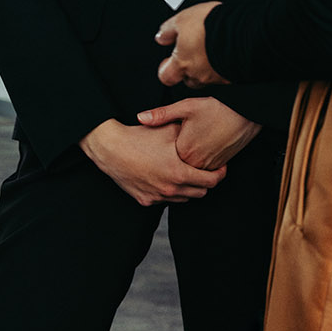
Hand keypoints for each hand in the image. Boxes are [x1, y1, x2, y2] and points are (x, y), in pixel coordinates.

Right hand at [78, 118, 225, 205]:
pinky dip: (170, 192)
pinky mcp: (145, 200)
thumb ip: (188, 133)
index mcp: (179, 173)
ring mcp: (157, 197)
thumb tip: (203, 132)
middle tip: (204, 170)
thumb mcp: (168, 129)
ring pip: (183, 199)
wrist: (111, 148)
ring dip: (188, 188)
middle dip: (205, 182)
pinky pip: (165, 200)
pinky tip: (166, 177)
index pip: (211, 181)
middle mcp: (170, 190)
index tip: (221, 168)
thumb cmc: (139, 137)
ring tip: (185, 173)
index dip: (220, 174)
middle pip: (200, 193)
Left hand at [137, 97, 260, 170]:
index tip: (157, 143)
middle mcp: (196, 163)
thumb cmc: (216, 108)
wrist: (245, 113)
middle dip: (171, 160)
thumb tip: (140, 118)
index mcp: (184, 151)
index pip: (164, 159)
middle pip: (177, 168)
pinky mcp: (220, 165)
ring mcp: (209, 167)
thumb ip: (161, 115)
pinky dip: (199, 161)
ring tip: (186, 144)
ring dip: (187, 162)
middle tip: (171, 145)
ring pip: (191, 170)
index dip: (160, 150)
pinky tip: (199, 145)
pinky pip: (204, 169)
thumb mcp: (185, 107)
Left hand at [156, 1, 227, 86]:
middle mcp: (198, 75)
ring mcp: (216, 77)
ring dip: (205, 67)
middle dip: (187, 68)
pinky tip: (223, 51)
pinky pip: (222, 74)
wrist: (243, 32)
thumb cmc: (212, 26)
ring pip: (206, 77)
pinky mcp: (232, 76)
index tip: (167, 61)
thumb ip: (168, 30)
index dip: (165, 69)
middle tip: (191, 52)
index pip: (166, 77)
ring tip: (209, 49)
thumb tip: (161, 37)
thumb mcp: (182, 19)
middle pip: (187, 79)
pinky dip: (221, 66)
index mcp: (182, 63)